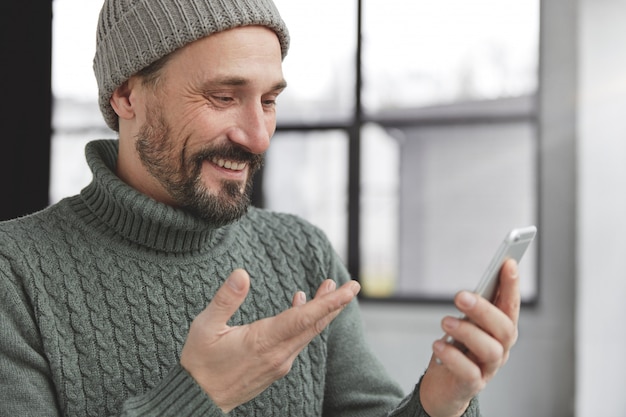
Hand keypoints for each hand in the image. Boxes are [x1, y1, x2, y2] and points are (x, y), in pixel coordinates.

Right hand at [180, 269, 360, 412]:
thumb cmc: (199, 362)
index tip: (350, 289)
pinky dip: (304, 322)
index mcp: (263, 341)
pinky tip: (300, 305)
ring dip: (320, 311)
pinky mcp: (275, 367)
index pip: (304, 318)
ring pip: (307, 333)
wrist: (198, 400)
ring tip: (328, 288)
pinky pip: (297, 341)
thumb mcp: (206, 326)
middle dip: (333, 303)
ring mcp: (278, 363)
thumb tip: (242, 273)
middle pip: (313, 325)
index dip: (329, 302)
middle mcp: (278, 355)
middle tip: (350, 285)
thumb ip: (226, 299)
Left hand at [419, 259, 519, 416]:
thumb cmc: (456, 350)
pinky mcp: (472, 384)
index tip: (508, 263)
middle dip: (484, 309)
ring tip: (445, 322)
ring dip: (467, 332)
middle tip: (460, 296)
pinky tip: (438, 345)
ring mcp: (488, 368)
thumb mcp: (464, 325)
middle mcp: (500, 348)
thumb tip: (470, 291)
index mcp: (500, 330)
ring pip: (491, 350)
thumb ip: (471, 310)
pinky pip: (469, 371)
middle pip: (504, 328)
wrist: (442, 388)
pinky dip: (453, 357)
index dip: (512, 286)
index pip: (511, 305)